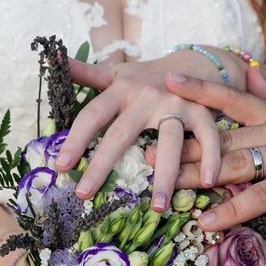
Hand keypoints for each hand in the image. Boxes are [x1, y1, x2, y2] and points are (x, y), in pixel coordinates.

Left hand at [55, 56, 227, 210]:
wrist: (193, 62)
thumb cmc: (148, 76)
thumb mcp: (117, 72)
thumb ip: (86, 72)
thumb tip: (54, 58)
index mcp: (122, 89)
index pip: (93, 114)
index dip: (76, 139)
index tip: (60, 167)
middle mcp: (148, 97)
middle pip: (122, 133)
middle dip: (102, 164)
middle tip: (84, 194)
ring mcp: (178, 104)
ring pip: (169, 142)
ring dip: (164, 175)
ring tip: (156, 207)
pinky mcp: (203, 112)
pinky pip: (208, 137)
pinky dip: (211, 157)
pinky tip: (209, 181)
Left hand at [164, 68, 265, 230]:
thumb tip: (251, 69)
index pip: (234, 97)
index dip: (201, 88)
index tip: (169, 80)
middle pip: (223, 138)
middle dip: (183, 147)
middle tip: (145, 154)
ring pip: (234, 164)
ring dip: (196, 177)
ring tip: (165, 186)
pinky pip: (259, 197)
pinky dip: (232, 210)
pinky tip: (207, 221)